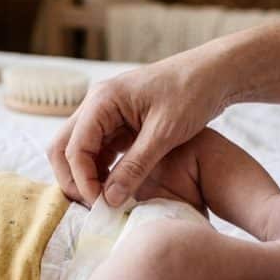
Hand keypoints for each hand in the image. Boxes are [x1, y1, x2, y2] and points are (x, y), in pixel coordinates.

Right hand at [48, 52, 226, 206]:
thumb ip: (135, 166)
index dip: (83, 180)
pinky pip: (98, 150)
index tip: (101, 205)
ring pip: (78, 150)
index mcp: (102, 101)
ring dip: (86, 176)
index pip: (75, 148)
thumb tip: (109, 200)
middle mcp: (96, 105)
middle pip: (64, 148)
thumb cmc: (192, 94)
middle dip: (73, 179)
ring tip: (106, 201)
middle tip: (93, 206)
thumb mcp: (165, 133)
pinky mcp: (118, 123)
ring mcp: (105, 113)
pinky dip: (101, 171)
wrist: (215, 74)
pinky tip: (117, 188)